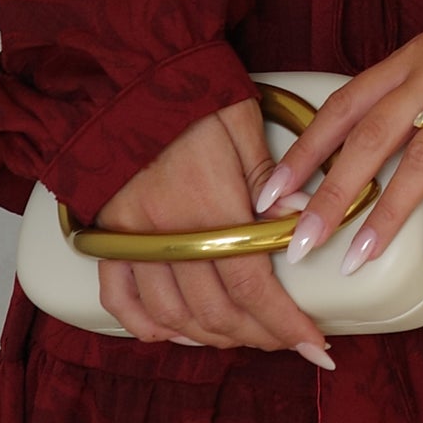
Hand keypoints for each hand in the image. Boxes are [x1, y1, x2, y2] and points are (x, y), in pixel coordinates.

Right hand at [89, 96, 336, 367]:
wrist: (120, 77)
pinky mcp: (107, 238)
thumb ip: (269, 177)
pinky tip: (174, 334)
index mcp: (207, 205)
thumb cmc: (186, 95)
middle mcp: (166, 233)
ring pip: (173, 316)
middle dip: (259, 335)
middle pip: (216, 311)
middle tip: (287, 339)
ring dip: (212, 337)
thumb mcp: (240, 123)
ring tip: (244, 336)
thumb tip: (301, 219)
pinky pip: (119, 299)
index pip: (252, 286)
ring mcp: (131, 241)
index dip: (286, 324)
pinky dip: (147, 326)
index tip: (315, 346)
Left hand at [253, 26, 422, 280]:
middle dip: (333, 193)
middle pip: (372, 137)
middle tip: (302, 240)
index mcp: (405, 62)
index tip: (270, 194)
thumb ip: (404, 109)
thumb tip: (370, 171)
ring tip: (358, 257)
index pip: (342, 108)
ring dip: (388, 213)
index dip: (303, 151)